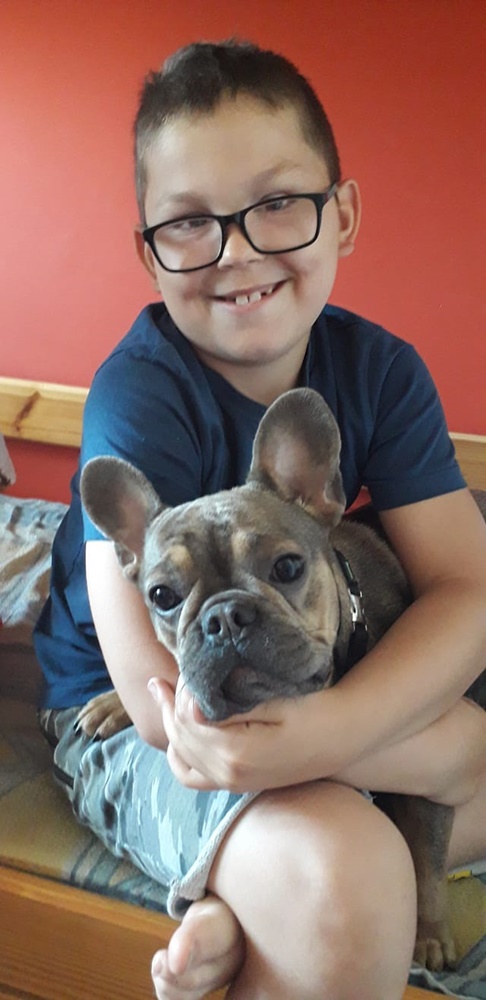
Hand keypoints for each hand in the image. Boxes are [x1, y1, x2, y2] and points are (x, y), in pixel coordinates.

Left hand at [148, 675, 341, 792]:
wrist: (341, 738)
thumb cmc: (312, 711)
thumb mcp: (274, 702)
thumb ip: (230, 706)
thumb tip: (190, 705)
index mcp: (236, 753)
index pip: (187, 718)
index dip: (180, 690)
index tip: (186, 665)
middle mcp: (228, 774)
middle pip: (179, 736)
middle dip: (169, 704)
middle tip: (170, 675)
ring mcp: (231, 783)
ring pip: (180, 755)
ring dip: (169, 723)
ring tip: (162, 692)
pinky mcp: (236, 783)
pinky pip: (191, 776)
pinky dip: (178, 754)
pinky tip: (178, 733)